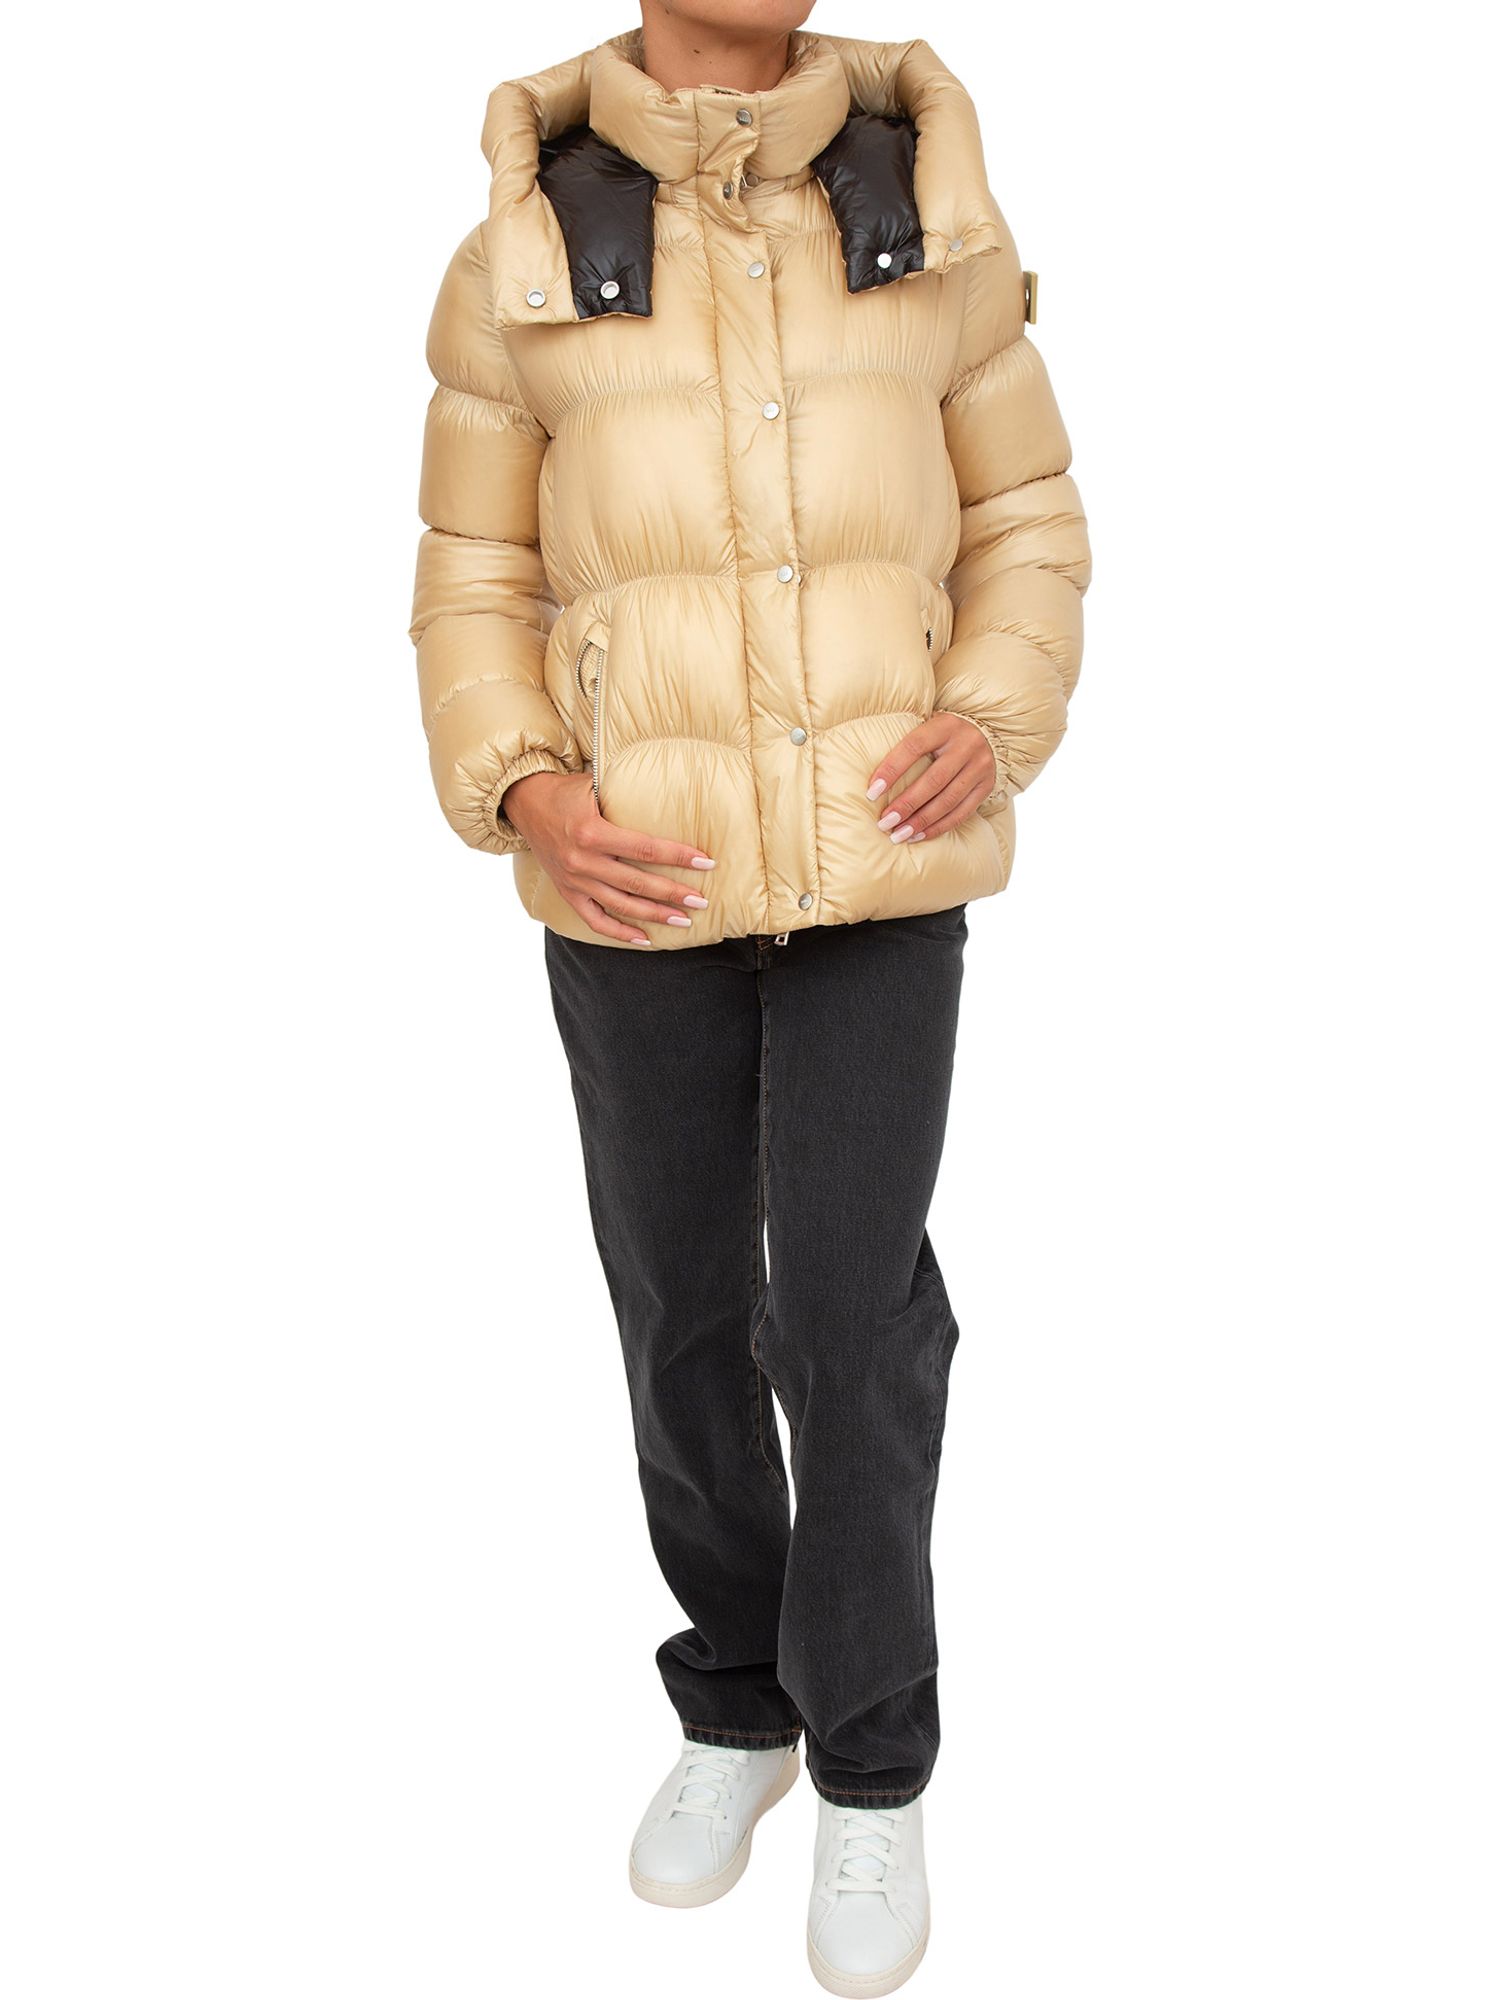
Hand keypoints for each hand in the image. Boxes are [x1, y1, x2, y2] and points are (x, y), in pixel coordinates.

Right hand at [501, 771, 715, 945]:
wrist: (525, 803)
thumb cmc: (566, 791)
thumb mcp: (594, 784)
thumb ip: (626, 796)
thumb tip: (671, 799)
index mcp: (592, 833)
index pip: (644, 849)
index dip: (677, 857)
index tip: (705, 863)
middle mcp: (582, 861)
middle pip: (637, 883)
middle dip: (673, 894)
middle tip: (701, 901)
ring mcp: (574, 881)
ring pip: (621, 906)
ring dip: (655, 916)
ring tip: (684, 920)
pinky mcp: (567, 892)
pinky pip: (595, 920)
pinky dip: (620, 932)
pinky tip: (646, 939)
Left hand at [864, 712, 996, 842]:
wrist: (987, 733)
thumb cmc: (944, 734)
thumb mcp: (928, 726)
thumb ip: (907, 744)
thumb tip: (872, 778)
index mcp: (946, 726)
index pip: (914, 747)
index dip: (891, 770)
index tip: (872, 792)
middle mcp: (966, 745)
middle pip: (934, 780)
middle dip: (906, 804)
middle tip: (884, 822)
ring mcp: (980, 767)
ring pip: (948, 800)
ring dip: (921, 821)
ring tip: (898, 835)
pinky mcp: (986, 786)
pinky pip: (962, 813)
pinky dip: (938, 827)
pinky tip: (918, 835)